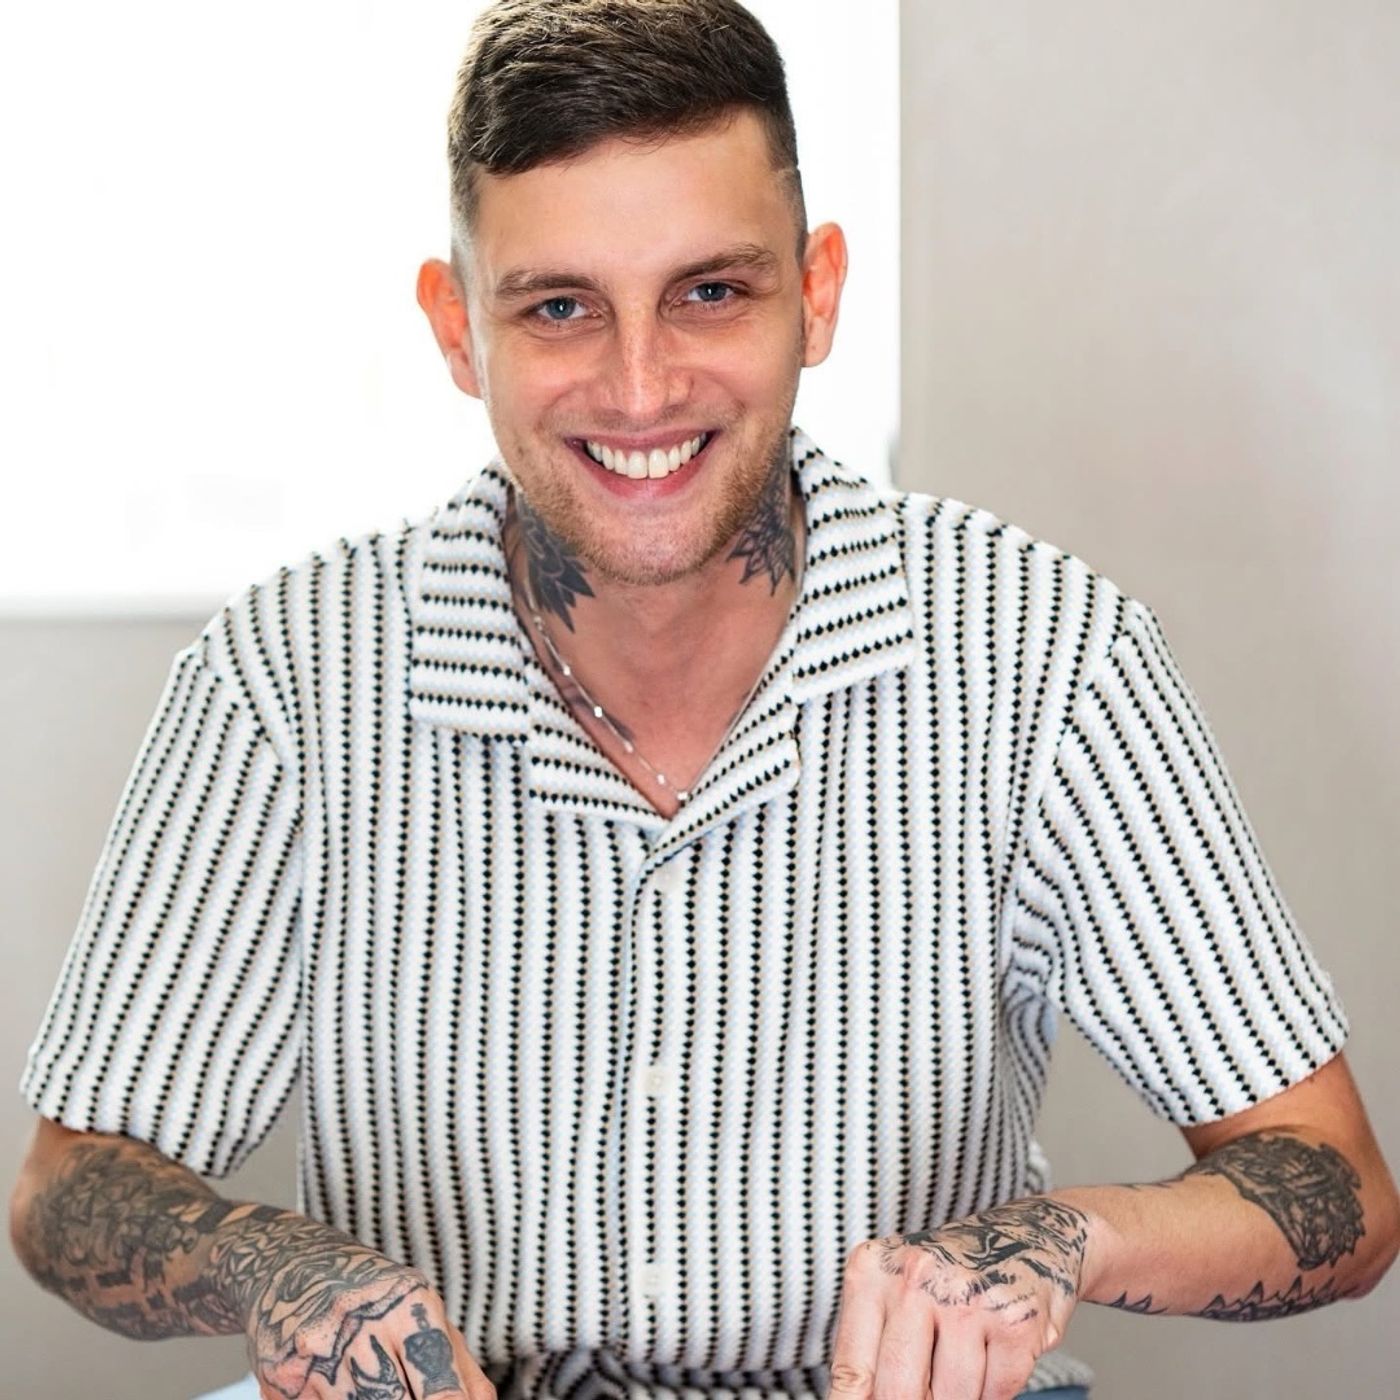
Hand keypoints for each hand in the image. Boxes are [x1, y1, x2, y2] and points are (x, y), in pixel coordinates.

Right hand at [207, 1207, 495, 1399]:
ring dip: (367, 1399)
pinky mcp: (280, 1378)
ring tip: (375, 1382)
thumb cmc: (371, 1293)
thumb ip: (458, 1364)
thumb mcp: (420, 1309)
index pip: (440, 1386)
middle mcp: (361, 1326)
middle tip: (403, 1390)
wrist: (290, 1263)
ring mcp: (316, 1355)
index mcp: (408, 1305)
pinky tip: (340, 1385)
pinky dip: (334, 1399)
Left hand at [826, 1196, 1089, 1399]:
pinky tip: (991, 1359)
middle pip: (899, 1392)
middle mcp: (916, 1277)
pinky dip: (993, 1391)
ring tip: (958, 1368)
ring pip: (950, 1398)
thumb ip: (874, 1346)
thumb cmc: (950, 1273)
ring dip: (957, 1398)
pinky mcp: (1015, 1320)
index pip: (853, 1370)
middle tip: (925, 1391)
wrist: (1026, 1235)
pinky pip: (997, 1393)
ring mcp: (967, 1298)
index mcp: (873, 1272)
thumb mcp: (895, 1292)